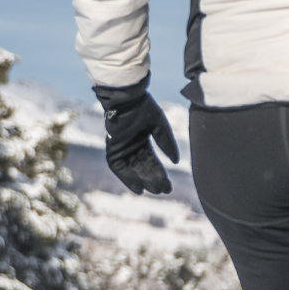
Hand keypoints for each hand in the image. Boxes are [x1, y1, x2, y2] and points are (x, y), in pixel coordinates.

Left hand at [93, 81, 178, 195]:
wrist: (127, 98)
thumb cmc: (143, 108)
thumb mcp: (160, 127)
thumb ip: (167, 143)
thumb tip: (175, 162)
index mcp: (142, 140)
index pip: (152, 161)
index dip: (160, 173)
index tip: (168, 185)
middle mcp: (131, 146)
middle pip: (142, 167)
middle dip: (152, 179)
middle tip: (162, 190)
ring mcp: (121, 148)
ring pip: (131, 169)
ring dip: (141, 180)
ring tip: (152, 190)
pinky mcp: (112, 148)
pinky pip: (118, 167)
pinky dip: (127, 178)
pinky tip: (138, 187)